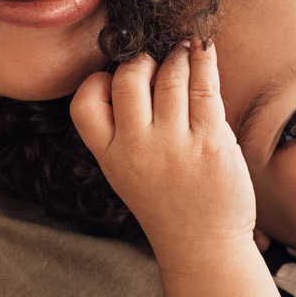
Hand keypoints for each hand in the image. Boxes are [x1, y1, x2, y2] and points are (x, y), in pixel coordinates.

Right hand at [70, 43, 256, 261]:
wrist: (204, 247)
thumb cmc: (169, 205)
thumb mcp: (127, 173)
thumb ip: (124, 132)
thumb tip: (138, 72)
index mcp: (111, 156)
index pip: (84, 103)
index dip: (98, 81)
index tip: (116, 77)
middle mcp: (138, 148)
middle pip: (127, 79)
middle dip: (141, 60)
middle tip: (156, 60)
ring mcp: (175, 145)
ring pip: (169, 77)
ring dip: (176, 56)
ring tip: (183, 51)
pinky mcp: (211, 142)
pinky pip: (205, 88)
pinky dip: (204, 61)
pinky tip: (204, 50)